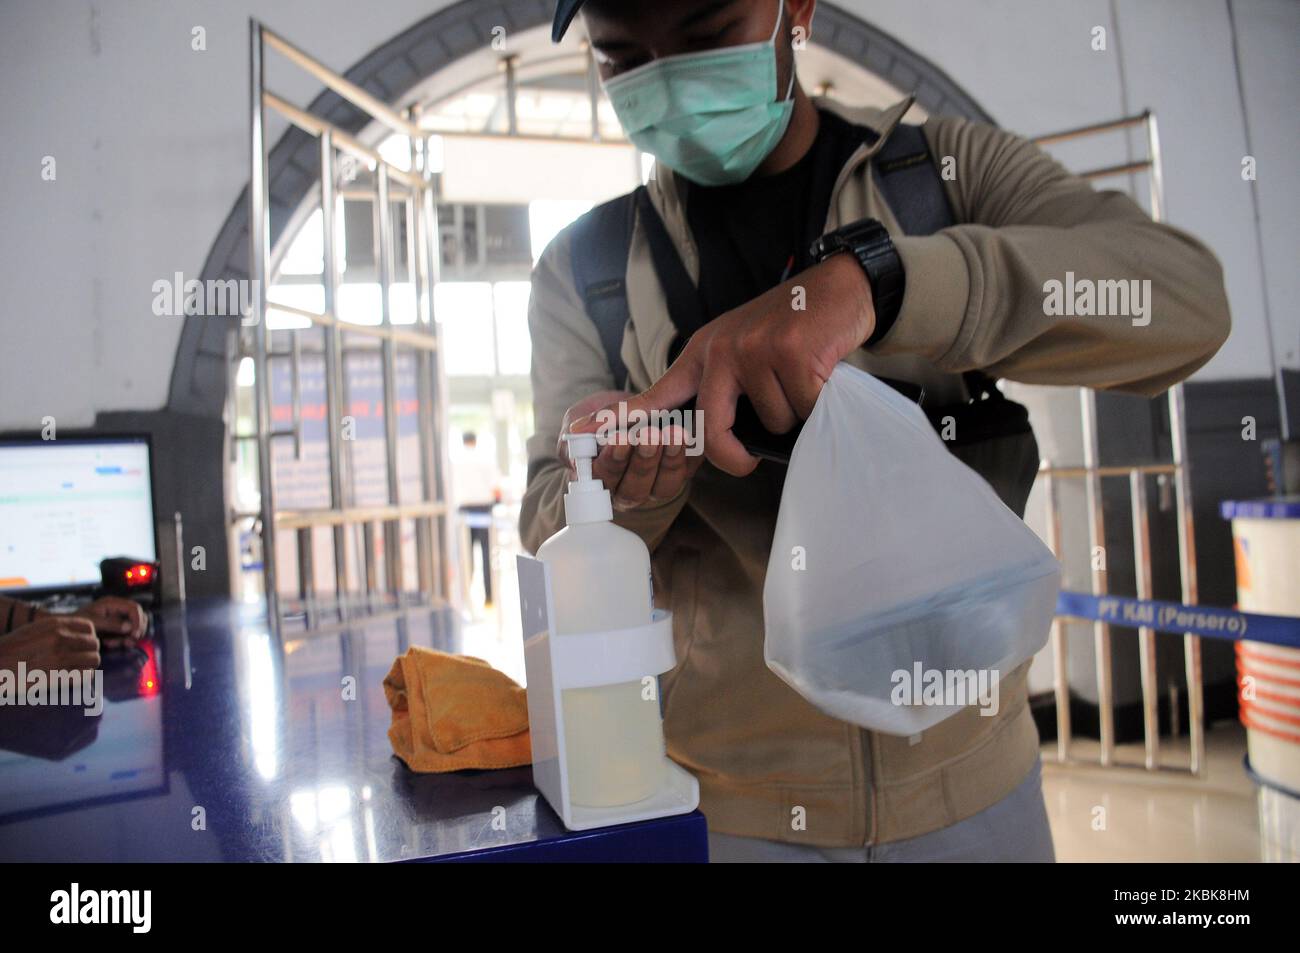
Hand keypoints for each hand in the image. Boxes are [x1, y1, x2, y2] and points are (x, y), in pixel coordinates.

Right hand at [0, 615, 99, 674]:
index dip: (88, 637)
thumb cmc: (12, 649)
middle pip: (94, 644)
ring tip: (79, 669)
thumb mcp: (34, 630)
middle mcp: (59, 638)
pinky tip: (74, 678)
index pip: (89, 627)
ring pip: (94, 659)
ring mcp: (59, 657)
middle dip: (90, 652)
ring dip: (89, 665)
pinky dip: (83, 677)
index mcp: (54, 625)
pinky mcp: (57, 676)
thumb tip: (79, 634)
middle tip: (81, 660)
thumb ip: (56, 629)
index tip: (81, 645)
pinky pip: (85, 675)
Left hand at [70, 596, 146, 647]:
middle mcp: (118, 609)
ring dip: (129, 637)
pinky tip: (112, 644)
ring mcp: (118, 618)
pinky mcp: (117, 627)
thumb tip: (129, 627)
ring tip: (116, 644)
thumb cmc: (76, 623)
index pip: (135, 608)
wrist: (66, 630)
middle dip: (136, 630)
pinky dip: (124, 640)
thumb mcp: (93, 622)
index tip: (134, 634)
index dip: (138, 621)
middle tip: (127, 642)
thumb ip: (111, 623)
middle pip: (140, 617)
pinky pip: (128, 633)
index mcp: (113, 603)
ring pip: (136, 626)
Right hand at [561, 390, 701, 510]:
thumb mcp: (586, 416)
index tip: (620, 440)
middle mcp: (628, 489)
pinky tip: (690, 433)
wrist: (638, 405)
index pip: (602, 481)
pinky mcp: (683, 473)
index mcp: (599, 480)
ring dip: (669, 461)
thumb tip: (575, 435)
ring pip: (663, 486)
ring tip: (673, 433)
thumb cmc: (605, 417)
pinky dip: (690, 453)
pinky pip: (688, 471)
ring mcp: (656, 484)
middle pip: (634, 490)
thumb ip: (580, 429)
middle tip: (649, 435)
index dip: (612, 463)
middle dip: (642, 462)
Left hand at [609, 253, 874, 475]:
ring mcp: (753, 349)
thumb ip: (719, 385)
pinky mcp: (789, 353)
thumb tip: (708, 440)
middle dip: (732, 457)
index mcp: (703, 352)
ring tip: (801, 380)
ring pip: (771, 421)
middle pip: (711, 428)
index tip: (597, 440)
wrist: (838, 287)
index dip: (632, 423)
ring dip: (793, 413)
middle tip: (747, 463)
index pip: (660, 394)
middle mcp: (721, 349)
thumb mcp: (740, 347)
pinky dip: (817, 402)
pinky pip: (802, 408)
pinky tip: (819, 374)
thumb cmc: (791, 327)